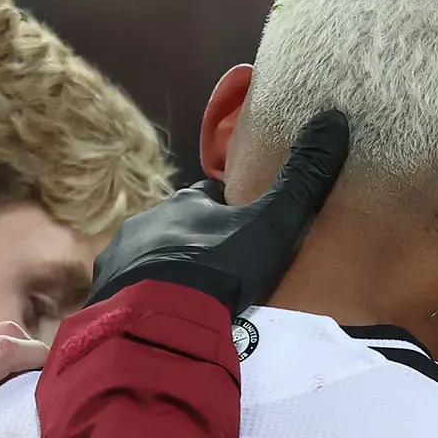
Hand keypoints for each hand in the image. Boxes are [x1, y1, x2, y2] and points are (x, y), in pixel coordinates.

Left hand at [87, 110, 349, 312]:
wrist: (158, 319)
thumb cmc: (218, 267)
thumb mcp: (271, 224)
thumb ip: (303, 180)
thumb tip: (334, 119)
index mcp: (186, 202)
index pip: (210, 198)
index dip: (228, 211)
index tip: (245, 228)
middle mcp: (147, 221)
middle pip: (177, 227)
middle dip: (195, 243)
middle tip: (219, 271)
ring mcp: (120, 258)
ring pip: (148, 258)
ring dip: (168, 271)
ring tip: (189, 299)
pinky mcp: (104, 293)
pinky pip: (127, 291)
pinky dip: (144, 299)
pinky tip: (160, 316)